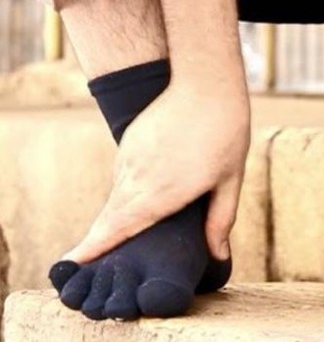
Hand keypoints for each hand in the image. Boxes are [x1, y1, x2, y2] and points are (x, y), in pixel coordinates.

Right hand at [64, 79, 249, 262]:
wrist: (204, 82)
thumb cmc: (224, 133)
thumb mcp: (230, 180)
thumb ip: (220, 220)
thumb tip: (219, 255)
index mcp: (161, 193)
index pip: (118, 227)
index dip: (94, 248)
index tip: (72, 262)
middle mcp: (137, 178)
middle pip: (110, 216)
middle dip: (99, 239)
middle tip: (90, 258)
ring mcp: (129, 157)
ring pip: (114, 195)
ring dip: (113, 216)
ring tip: (116, 234)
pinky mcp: (129, 141)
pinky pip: (120, 175)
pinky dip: (123, 192)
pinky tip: (138, 195)